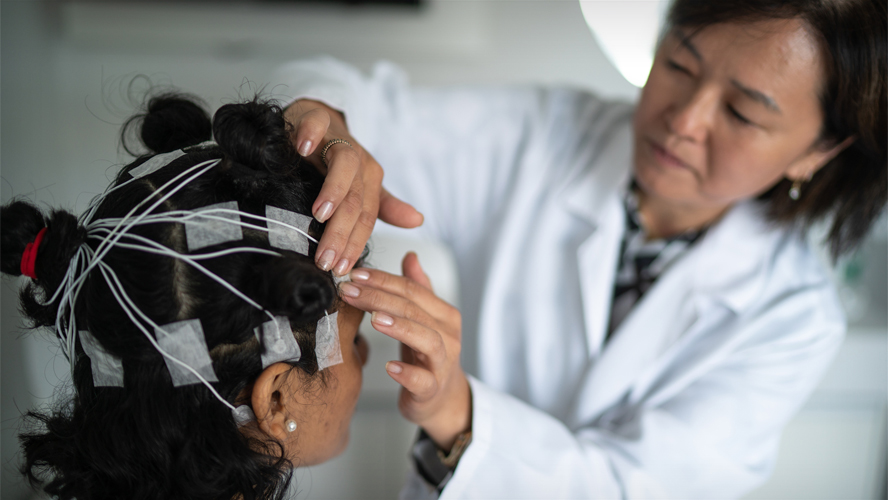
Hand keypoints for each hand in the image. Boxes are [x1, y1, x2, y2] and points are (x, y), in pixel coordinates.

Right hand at [284, 100, 422, 275]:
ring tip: (320, 214)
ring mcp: (338, 140)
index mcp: (369, 180)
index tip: (341, 270)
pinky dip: (311, 135)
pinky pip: (316, 124)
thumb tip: (418, 221)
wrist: (318, 118)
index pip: (366, 218)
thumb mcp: (361, 185)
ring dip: (334, 189)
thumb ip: (384, 206)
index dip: (355, 245)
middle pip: (354, 200)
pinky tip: (302, 149)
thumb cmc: (337, 158)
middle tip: (326, 259)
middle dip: (342, 232)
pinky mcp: (316, 119)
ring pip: (344, 165)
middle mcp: (358, 162)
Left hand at [339, 253, 470, 450]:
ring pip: (426, 340)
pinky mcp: (433, 389)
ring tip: (374, 320)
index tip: (354, 274)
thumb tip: (410, 255)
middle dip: (380, 298)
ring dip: (399, 327)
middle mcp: (448, 335)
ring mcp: (443, 363)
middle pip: (414, 310)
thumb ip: (417, 288)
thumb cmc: (426, 356)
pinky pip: (423, 380)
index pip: (412, 290)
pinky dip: (407, 374)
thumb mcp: (423, 320)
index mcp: (444, 314)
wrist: (442, 399)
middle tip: (349, 291)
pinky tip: (389, 367)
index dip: (383, 280)